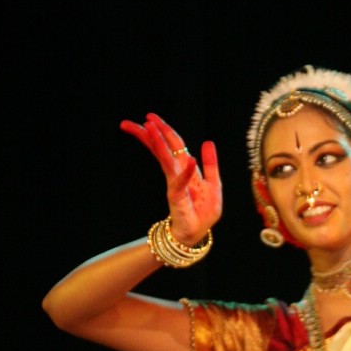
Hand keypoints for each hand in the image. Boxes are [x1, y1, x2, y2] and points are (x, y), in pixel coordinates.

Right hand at [120, 112, 221, 243]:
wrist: (196, 233)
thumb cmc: (203, 211)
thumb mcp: (213, 184)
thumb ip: (211, 164)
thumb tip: (207, 141)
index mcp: (185, 168)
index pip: (173, 144)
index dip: (163, 130)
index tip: (148, 117)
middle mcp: (177, 173)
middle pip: (162, 148)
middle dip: (151, 133)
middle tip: (136, 121)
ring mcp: (175, 183)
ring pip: (166, 159)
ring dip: (158, 143)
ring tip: (147, 128)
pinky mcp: (178, 196)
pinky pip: (181, 181)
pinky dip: (187, 172)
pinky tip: (190, 160)